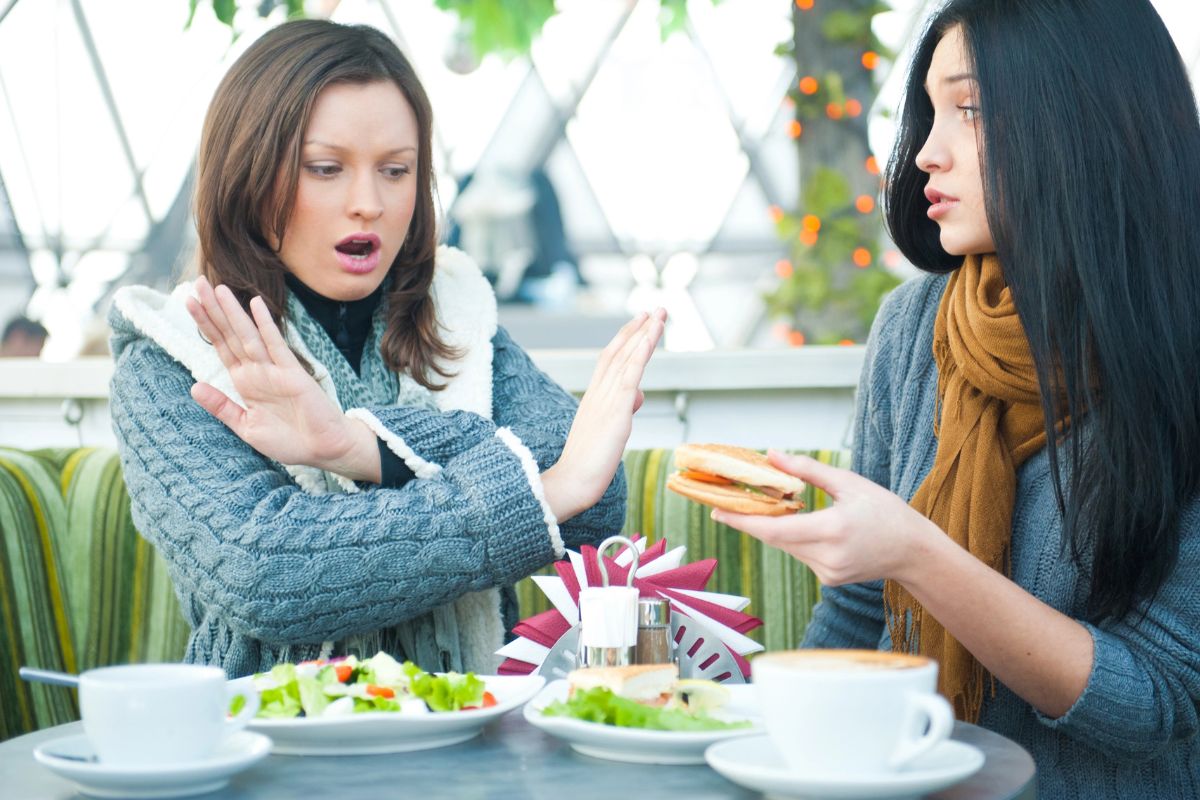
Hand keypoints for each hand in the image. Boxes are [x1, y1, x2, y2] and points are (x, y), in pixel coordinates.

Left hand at [185, 276, 378, 479]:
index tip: (189, 301)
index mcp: (244, 382)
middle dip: (213, 309)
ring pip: (248, 336)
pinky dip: (266, 325)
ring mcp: (275, 370)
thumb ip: (222, 407)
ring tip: (218, 289)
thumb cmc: (289, 441)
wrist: (323, 449)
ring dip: (233, 313)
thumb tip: (193, 386)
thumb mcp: (247, 427)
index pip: (220, 346)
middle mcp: (257, 371)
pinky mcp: (293, 374)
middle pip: (230, 334)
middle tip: (197, 282)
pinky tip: (256, 305)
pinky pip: (276, 345)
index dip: (205, 324)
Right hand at [541, 308, 666, 520]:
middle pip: (619, 352)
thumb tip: (637, 395)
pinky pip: (629, 376)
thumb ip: (622, 409)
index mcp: (594, 398)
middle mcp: (598, 393)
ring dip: (644, 333)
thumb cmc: (588, 463)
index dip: (626, 338)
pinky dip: (640, 354)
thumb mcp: (609, 430)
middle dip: (638, 328)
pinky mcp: (614, 412)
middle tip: (655, 308)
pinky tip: (651, 337)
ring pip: (626, 358)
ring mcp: (605, 400)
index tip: (640, 321)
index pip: (610, 359)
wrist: (572, 482)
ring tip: (660, 314)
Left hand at [711, 450, 942, 585]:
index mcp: (832, 530)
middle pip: (775, 538)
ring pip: (787, 547)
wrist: (914, 552)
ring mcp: (827, 573)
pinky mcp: (828, 579)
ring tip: (766, 506)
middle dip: (752, 520)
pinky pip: (800, 555)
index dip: (742, 521)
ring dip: (775, 528)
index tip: (716, 511)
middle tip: (728, 503)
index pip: (775, 528)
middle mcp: (827, 557)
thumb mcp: (849, 483)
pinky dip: (794, 538)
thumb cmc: (886, 511)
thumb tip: (771, 456)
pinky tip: (803, 524)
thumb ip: (807, 471)